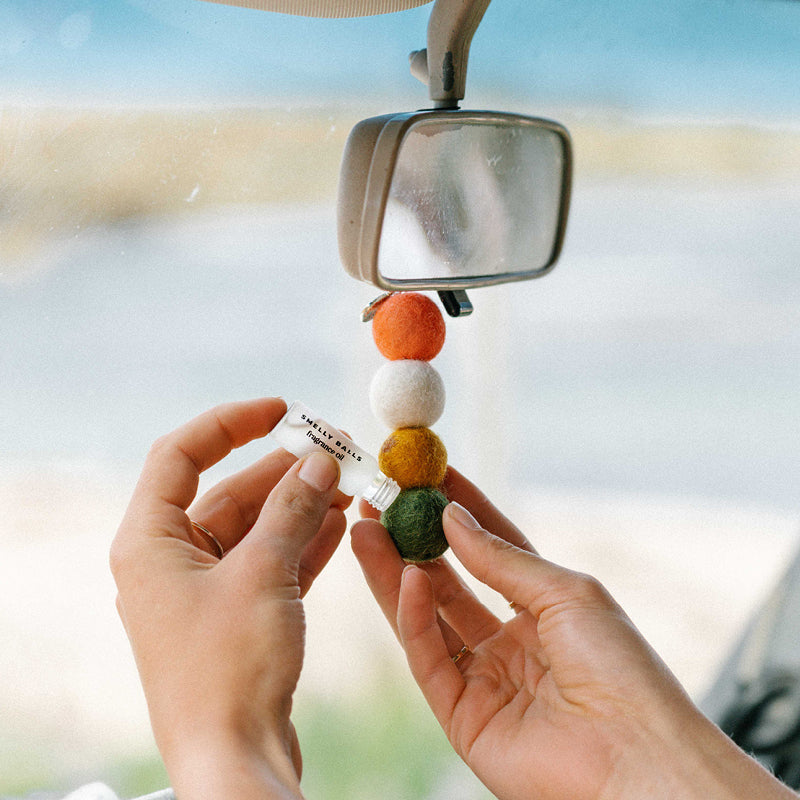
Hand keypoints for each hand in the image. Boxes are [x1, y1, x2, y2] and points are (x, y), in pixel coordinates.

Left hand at [110, 398, 349, 799]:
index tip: (281, 409)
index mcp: (150, 542)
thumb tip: (319, 461)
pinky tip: (341, 522)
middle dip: (284, 471)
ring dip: (300, 505)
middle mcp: (170, 561)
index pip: (180, 455)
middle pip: (228, 492)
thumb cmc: (230, 667)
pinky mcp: (235, 616)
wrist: (234, 758)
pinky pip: (269, 562)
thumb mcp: (264, 573)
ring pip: (256, 528)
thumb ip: (292, 509)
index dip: (230, 423)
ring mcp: (204, 591)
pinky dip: (303, 542)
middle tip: (336, 450)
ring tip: (348, 482)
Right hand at [352, 467, 794, 799]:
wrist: (637, 758)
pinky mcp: (461, 717)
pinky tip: (409, 578)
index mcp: (542, 610)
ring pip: (426, 618)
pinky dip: (414, 618)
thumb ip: (501, 558)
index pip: (490, 551)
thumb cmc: (621, 669)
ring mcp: (483, 680)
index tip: (428, 476)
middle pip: (447, 583)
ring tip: (367, 529)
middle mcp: (508, 643)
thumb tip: (451, 518)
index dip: (460, 513)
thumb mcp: (563, 592)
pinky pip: (428, 658)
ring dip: (394, 573)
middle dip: (412, 542)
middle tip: (381, 503)